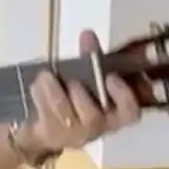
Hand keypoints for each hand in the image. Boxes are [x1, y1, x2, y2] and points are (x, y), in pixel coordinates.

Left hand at [18, 30, 141, 153]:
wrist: (46, 125)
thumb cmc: (74, 97)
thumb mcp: (86, 75)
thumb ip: (90, 57)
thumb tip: (87, 34)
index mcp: (114, 113)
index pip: (130, 113)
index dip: (123, 96)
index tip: (111, 77)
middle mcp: (97, 127)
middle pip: (93, 117)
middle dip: (80, 95)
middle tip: (73, 81)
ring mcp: (73, 134)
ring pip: (66, 115)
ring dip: (54, 91)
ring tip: (45, 76)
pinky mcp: (52, 134)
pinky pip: (45, 115)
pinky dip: (40, 95)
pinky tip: (37, 85)